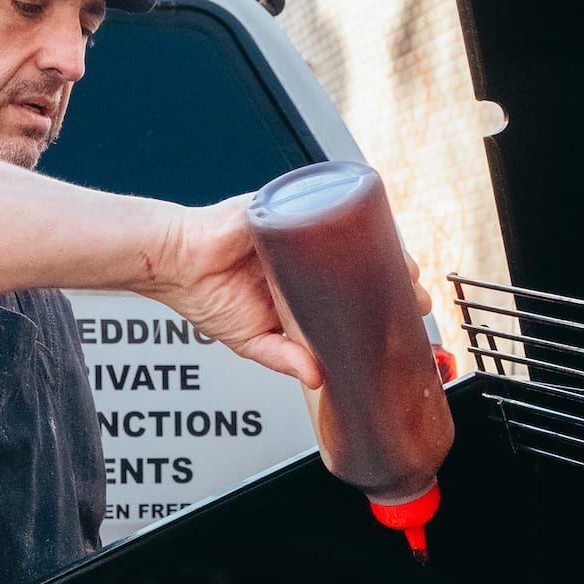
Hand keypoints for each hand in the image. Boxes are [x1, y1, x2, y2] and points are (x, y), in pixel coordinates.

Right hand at [142, 196, 432, 386]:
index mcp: (297, 284)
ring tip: (399, 265)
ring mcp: (293, 229)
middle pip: (356, 256)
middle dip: (389, 272)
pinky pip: (318, 205)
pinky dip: (344, 212)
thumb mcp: (253, 340)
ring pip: (346, 231)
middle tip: (412, 290)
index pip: (348, 288)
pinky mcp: (281, 210)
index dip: (376, 298)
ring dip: (377, 245)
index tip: (404, 311)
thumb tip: (318, 378)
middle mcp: (301, 253)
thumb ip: (286, 359)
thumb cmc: (203, 293)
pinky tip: (368, 228)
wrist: (170, 263)